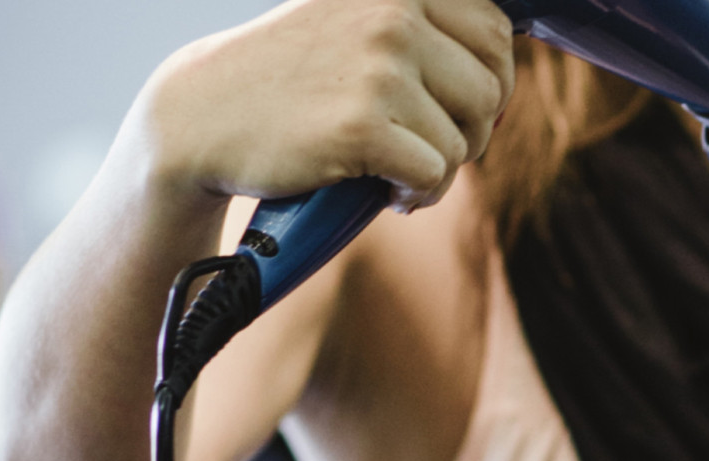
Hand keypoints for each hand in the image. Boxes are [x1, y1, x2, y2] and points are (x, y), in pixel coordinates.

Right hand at [128, 0, 514, 212]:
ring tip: (396, 170)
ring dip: (439, 169)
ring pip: (464, 140)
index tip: (455, 106)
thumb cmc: (293, 76)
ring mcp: (378, 68)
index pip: (495, 32)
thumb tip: (506, 60)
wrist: (203, 114)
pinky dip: (419, 194)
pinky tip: (387, 191)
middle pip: (491, 90)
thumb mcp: (354, 18)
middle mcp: (392, 14)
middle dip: (471, 131)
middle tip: (430, 147)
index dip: (490, 80)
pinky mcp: (362, 124)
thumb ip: (421, 24)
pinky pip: (435, 173)